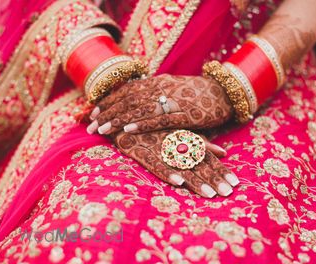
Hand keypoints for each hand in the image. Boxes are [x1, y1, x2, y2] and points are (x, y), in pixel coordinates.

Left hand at [87, 74, 233, 134]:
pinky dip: (142, 123)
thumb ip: (154, 96)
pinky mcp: (184, 114)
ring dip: (118, 119)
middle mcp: (161, 88)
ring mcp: (172, 100)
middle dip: (107, 112)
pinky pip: (159, 118)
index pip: (126, 90)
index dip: (109, 101)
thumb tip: (135, 103)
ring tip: (102, 129)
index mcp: (157, 82)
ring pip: (139, 109)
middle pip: (128, 99)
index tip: (94, 111)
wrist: (224, 93)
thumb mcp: (172, 90)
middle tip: (91, 125)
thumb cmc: (197, 94)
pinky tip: (128, 129)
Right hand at [113, 130, 238, 197]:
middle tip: (228, 193)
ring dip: (196, 181)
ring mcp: (157, 146)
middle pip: (198, 163)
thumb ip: (200, 143)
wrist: (120, 112)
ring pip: (180, 165)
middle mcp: (174, 142)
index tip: (235, 183)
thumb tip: (224, 152)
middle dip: (214, 179)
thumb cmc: (153, 125)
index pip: (207, 157)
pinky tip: (179, 182)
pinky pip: (155, 163)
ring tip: (210, 195)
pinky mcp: (139, 149)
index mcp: (184, 139)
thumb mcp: (178, 132)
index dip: (220, 170)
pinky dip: (167, 172)